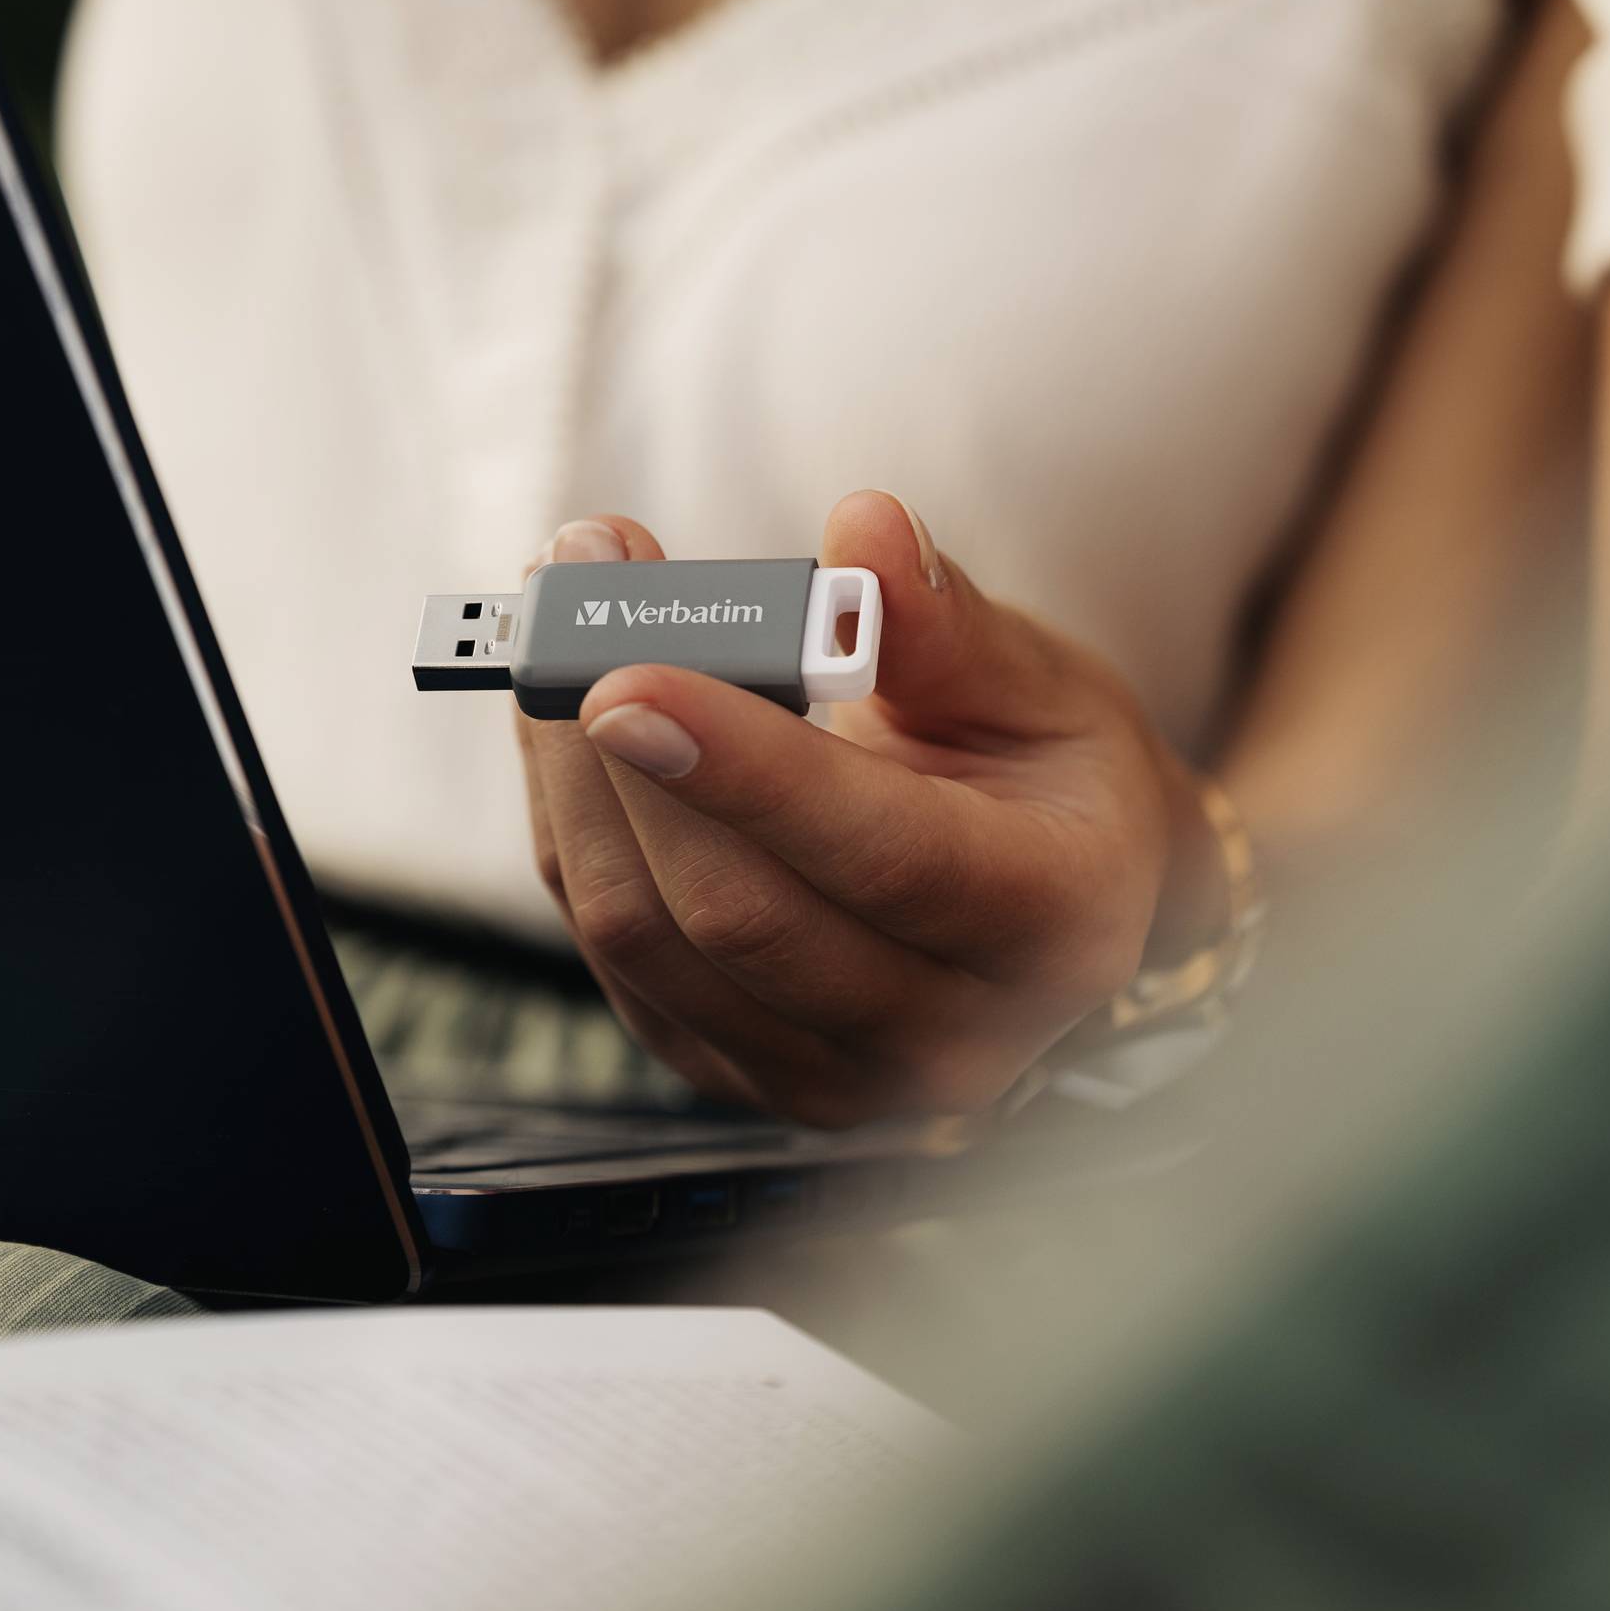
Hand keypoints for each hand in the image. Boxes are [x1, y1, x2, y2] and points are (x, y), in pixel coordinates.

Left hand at [513, 492, 1195, 1124]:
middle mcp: (945, 1037)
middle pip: (737, 913)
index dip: (747, 767)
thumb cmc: (1045, 776)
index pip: (883, 857)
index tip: (628, 676)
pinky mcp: (732, 1068)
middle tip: (577, 600)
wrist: (1046, 899)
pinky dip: (575, 825)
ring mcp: (829, 1075)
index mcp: (1051, 924)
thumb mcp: (1037, 682)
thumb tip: (868, 535)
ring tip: (558, 636)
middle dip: (627, 752)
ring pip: (647, 937)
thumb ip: (944, 620)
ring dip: (574, 777)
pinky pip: (611, 951)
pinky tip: (570, 729)